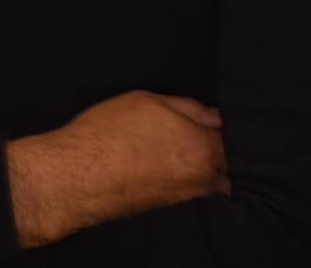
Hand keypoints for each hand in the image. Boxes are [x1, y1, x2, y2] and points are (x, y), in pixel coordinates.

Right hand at [6, 90, 230, 246]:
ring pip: (212, 184)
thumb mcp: (148, 101)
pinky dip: (190, 183)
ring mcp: (184, 198)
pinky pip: (191, 194)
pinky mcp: (166, 210)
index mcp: (202, 147)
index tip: (227, 123)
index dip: (232, 128)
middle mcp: (200, 178)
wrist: (75, 177)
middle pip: (230, 167)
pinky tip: (173, 169)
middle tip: (212, 138)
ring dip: (208, 171)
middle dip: (225, 154)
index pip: (235, 139)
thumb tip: (215, 115)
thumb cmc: (107, 133)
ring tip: (191, 155)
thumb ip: (189, 107)